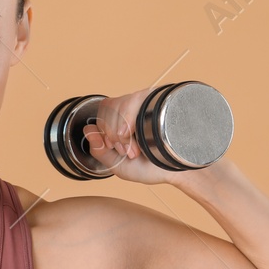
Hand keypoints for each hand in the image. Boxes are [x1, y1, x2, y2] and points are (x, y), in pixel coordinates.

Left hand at [80, 89, 212, 187]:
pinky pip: (136, 99)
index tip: (116, 149)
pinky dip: (128, 118)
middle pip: (108, 106)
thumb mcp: (118, 166)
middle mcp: (134, 108)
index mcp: (123, 119)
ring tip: (136, 149)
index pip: (102, 112)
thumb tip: (87, 131)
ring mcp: (147, 102)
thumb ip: (99, 152)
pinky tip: (133, 134)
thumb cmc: (152, 168)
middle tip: (128, 152)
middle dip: (112, 134)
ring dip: (120, 130)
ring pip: (120, 103)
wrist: (181, 170)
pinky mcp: (159, 99)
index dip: (103, 131)